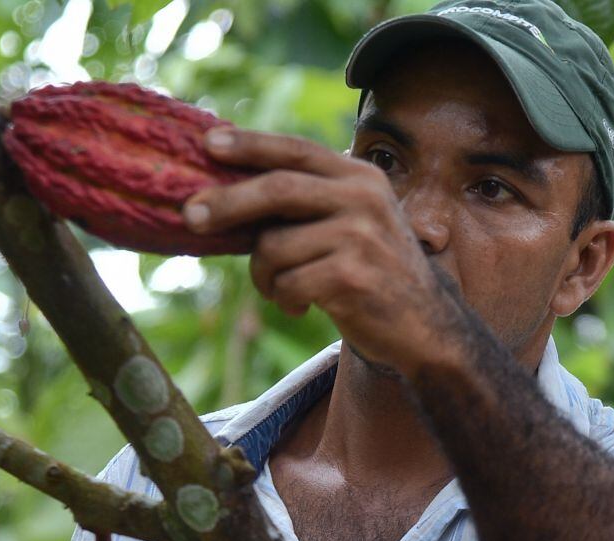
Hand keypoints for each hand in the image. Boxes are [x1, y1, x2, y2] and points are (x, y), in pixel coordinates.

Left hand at [183, 128, 461, 373]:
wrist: (422, 325)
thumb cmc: (368, 269)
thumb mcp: (348, 221)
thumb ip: (304, 202)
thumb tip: (222, 193)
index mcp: (358, 176)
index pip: (295, 149)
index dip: (250, 144)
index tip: (208, 143)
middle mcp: (363, 199)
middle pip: (277, 189)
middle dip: (227, 203)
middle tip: (190, 216)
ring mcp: (362, 237)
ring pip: (274, 247)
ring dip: (263, 275)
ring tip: (280, 288)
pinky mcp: (353, 278)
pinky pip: (288, 285)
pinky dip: (284, 300)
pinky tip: (301, 307)